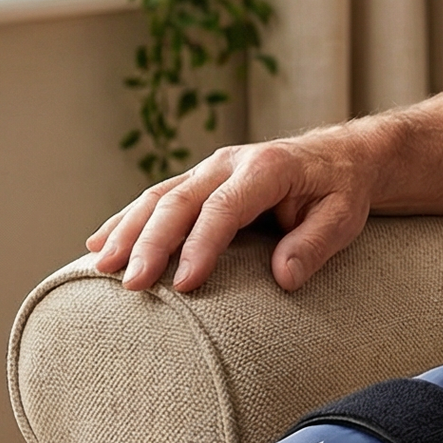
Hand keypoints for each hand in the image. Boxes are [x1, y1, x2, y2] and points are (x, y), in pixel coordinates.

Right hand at [86, 133, 378, 295]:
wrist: (340, 157)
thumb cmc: (342, 191)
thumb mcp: (345, 216)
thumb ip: (316, 244)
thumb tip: (284, 279)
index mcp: (267, 169)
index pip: (224, 209)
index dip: (201, 246)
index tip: (185, 285)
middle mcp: (229, 163)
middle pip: (179, 201)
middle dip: (150, 243)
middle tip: (131, 284)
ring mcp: (210, 169)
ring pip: (158, 197)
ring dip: (126, 231)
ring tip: (101, 268)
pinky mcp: (200, 179)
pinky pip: (156, 198)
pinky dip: (126, 220)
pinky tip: (98, 244)